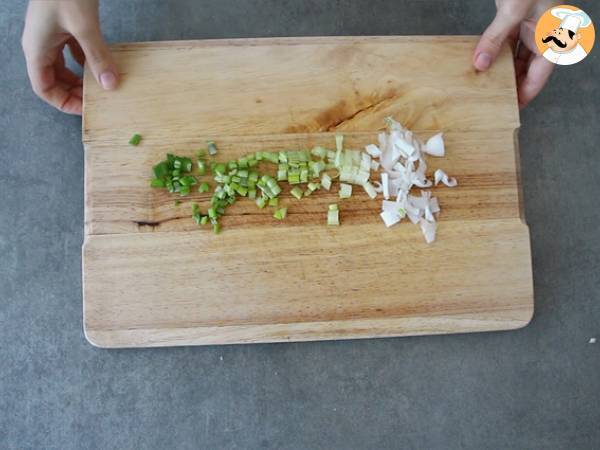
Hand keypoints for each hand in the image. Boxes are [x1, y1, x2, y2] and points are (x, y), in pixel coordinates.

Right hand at [22, 0, 117, 114]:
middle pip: (54, 79)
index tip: (86, 108)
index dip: (63, 102)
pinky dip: (87, 60)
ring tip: (103, 85)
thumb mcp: (84, 26)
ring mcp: (51, 34)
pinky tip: (103, 64)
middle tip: (99, 99)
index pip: (44, 88)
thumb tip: (110, 84)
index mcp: (37, 49)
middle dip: (75, 92)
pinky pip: (73, 51)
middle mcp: (41, 44)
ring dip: (82, 77)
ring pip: (64, 66)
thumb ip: (97, 56)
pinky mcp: (63, 25)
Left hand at [473, 0, 555, 107]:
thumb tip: (480, 64)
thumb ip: (495, 38)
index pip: (539, 77)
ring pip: (514, 58)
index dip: (524, 95)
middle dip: (509, 85)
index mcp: (553, 39)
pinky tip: (481, 64)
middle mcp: (543, 36)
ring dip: (499, 70)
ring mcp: (529, 28)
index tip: (509, 109)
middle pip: (526, 70)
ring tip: (483, 87)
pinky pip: (505, 43)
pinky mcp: (515, 20)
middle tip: (491, 102)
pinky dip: (493, 53)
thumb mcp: (513, 11)